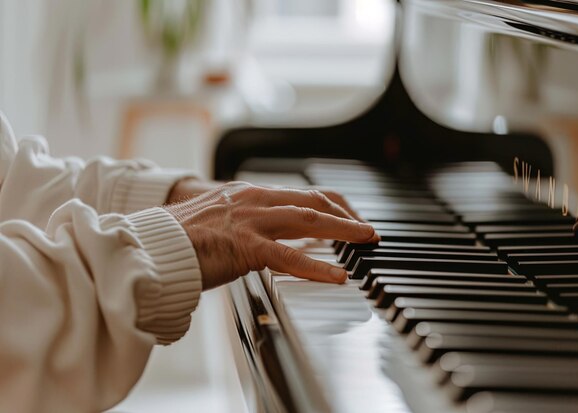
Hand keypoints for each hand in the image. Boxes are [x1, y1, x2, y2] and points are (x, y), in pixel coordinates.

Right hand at [165, 181, 378, 289]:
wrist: (150, 245)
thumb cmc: (181, 238)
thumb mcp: (220, 221)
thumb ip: (247, 224)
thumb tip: (270, 238)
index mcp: (249, 194)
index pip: (302, 194)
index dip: (331, 205)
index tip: (349, 217)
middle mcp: (253, 199)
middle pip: (313, 201)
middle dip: (346, 214)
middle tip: (367, 230)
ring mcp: (250, 220)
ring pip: (309, 220)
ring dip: (343, 230)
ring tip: (365, 241)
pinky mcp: (243, 246)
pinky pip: (288, 256)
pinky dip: (317, 267)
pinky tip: (337, 276)